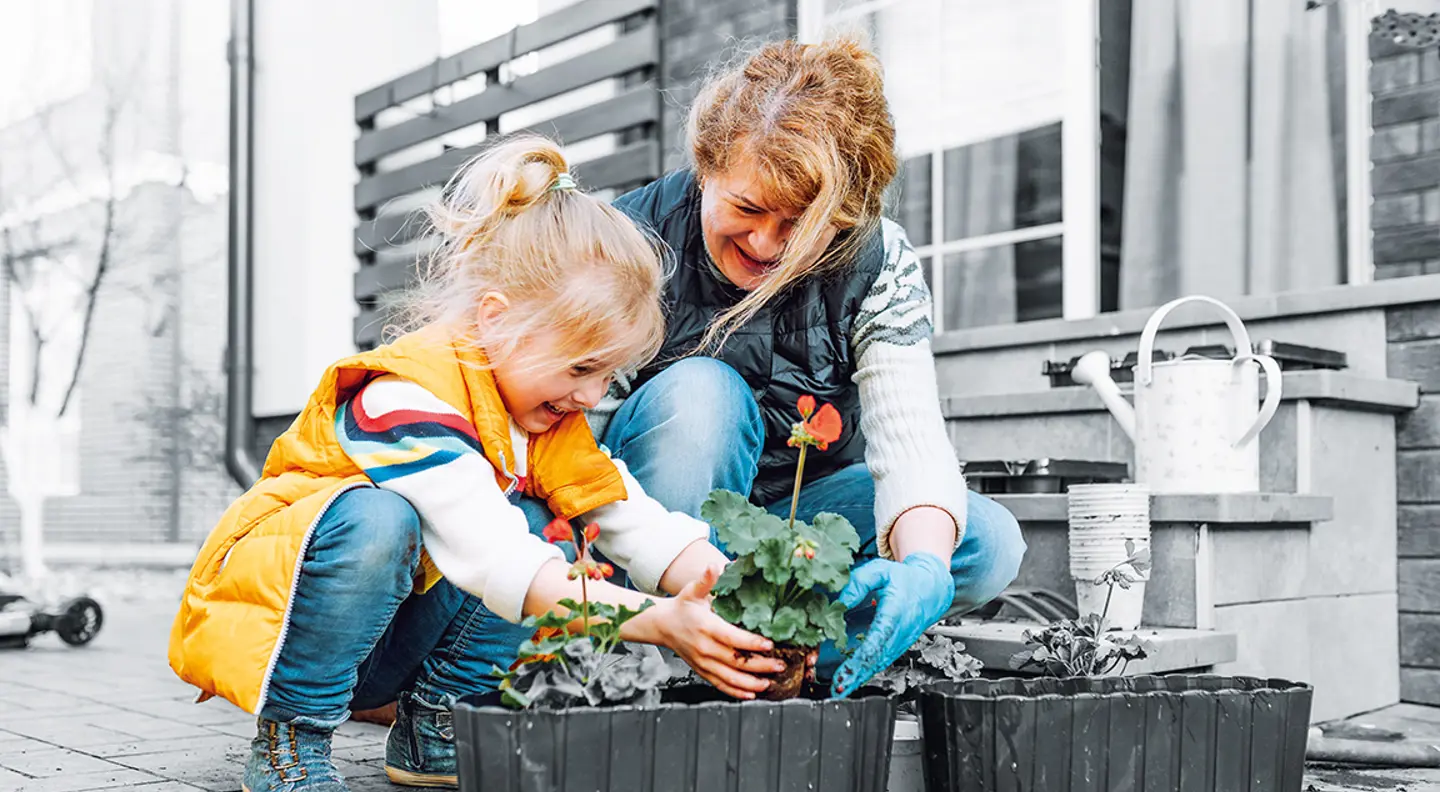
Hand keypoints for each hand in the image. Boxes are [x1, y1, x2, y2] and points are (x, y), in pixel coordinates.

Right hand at [648, 565, 786, 698]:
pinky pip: (720, 684)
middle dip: (759, 665)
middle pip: (735, 661)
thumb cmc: (682, 607)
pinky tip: (751, 693)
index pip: (731, 637)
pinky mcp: (702, 671)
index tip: (769, 644)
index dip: (751, 642)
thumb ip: (706, 580)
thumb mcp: (692, 591)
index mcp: (706, 627)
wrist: (662, 625)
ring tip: (769, 683)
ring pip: (729, 677)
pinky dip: (736, 692)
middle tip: (779, 665)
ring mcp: (703, 662)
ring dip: (750, 683)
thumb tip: (715, 565)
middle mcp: (704, 648)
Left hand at [831, 552, 953, 696]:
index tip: (847, 668)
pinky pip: (882, 662)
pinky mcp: (898, 647)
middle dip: (857, 675)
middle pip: (878, 657)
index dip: (862, 655)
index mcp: (895, 611)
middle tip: (838, 687)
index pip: (879, 637)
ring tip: (840, 689)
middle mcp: (900, 631)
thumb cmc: (904, 579)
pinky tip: (852, 682)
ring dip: (860, 678)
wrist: (931, 589)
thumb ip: (858, 583)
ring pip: (879, 664)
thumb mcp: (879, 571)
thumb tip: (839, 602)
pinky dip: (866, 674)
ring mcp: (901, 642)